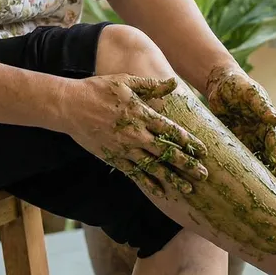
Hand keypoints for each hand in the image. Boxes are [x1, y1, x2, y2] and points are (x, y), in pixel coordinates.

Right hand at [67, 74, 207, 196]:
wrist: (70, 106)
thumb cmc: (99, 89)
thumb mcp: (126, 82)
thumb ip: (151, 86)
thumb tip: (173, 83)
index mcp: (141, 114)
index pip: (170, 130)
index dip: (188, 141)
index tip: (203, 150)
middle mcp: (136, 134)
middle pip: (166, 152)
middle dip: (187, 164)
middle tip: (205, 175)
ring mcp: (124, 148)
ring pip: (153, 168)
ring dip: (172, 179)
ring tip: (188, 189)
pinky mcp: (114, 158)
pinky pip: (135, 174)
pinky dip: (149, 184)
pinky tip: (162, 192)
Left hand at [205, 65, 275, 200]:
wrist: (219, 82)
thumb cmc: (238, 85)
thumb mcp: (251, 94)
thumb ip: (264, 108)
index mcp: (268, 128)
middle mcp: (260, 138)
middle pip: (272, 165)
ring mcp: (247, 142)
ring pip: (257, 167)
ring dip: (265, 184)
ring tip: (273, 206)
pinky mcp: (233, 143)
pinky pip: (239, 162)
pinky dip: (243, 176)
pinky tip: (244, 191)